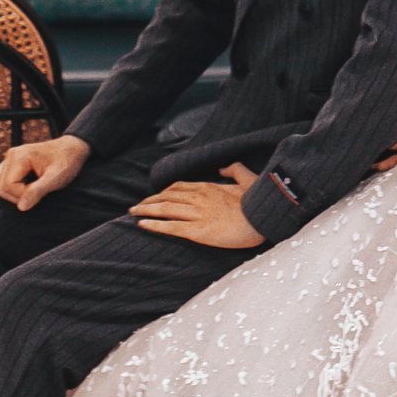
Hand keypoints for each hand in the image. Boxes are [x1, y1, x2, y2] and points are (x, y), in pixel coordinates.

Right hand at [0, 134, 90, 210]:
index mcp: (19, 156)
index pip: (7, 186)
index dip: (21, 195)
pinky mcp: (10, 165)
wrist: (73, 149)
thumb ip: (38, 191)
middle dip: (16, 195)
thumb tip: (21, 207)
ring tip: (31, 190)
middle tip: (37, 193)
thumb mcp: (57, 178)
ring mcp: (8, 159)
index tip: (40, 193)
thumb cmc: (67, 162)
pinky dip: (7, 188)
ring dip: (9, 193)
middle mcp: (10, 155)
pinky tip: (25, 188)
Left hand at [130, 164, 266, 249]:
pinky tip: (142, 224)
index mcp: (209, 187)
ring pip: (165, 209)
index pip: (179, 187)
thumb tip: (223, 166)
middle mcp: (199, 198)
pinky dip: (154, 225)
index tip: (155, 196)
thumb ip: (235, 170)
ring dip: (146, 210)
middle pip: (167, 197)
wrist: (264, 220)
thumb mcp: (249, 180)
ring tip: (133, 212)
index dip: (163, 192)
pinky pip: (170, 226)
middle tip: (136, 206)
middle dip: (149, 201)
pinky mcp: (198, 231)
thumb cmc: (258, 202)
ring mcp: (197, 214)